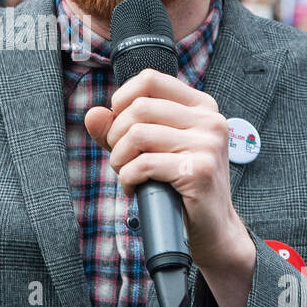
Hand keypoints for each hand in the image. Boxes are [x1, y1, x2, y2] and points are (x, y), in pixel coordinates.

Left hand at [84, 68, 247, 268]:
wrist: (212, 228)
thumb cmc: (180, 185)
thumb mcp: (150, 149)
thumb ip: (119, 129)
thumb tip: (93, 114)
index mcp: (201, 106)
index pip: (150, 79)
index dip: (122, 98)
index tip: (118, 125)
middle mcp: (209, 120)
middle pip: (139, 108)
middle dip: (116, 136)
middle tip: (121, 160)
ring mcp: (207, 144)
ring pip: (138, 135)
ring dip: (120, 160)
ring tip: (127, 174)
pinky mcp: (198, 170)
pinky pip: (144, 164)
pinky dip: (129, 178)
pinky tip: (135, 188)